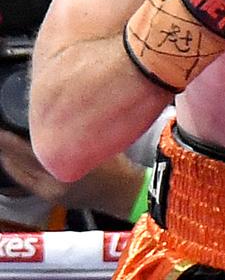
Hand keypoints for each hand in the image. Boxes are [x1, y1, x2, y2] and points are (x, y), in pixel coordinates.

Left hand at [0, 131, 141, 218]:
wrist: (125, 194)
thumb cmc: (117, 167)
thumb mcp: (99, 143)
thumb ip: (78, 131)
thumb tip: (58, 113)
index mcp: (64, 171)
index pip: (26, 152)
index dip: (9, 138)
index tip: (2, 125)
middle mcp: (51, 184)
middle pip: (17, 163)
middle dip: (5, 146)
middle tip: (0, 129)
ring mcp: (48, 193)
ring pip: (18, 172)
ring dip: (8, 156)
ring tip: (2, 140)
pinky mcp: (48, 196)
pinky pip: (24, 180)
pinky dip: (16, 167)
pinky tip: (11, 158)